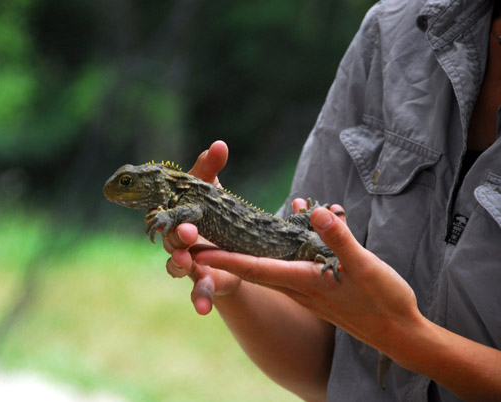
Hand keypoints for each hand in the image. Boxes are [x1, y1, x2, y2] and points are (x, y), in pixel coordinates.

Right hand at [162, 140, 241, 314]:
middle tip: (187, 230)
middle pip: (167, 238)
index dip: (153, 210)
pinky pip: (199, 291)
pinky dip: (200, 300)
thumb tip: (220, 144)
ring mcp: (187, 260)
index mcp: (171, 215)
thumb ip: (210, 169)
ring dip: (178, 264)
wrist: (227, 243)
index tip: (155, 207)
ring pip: (176, 265)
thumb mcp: (210, 190)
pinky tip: (203, 309)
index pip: (157, 212)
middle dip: (175, 234)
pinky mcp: (204, 279)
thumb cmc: (209, 211)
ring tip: (187, 262)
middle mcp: (173, 239)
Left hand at [192, 203, 421, 355]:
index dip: (223, 259)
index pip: (253, 268)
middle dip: (224, 253)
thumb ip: (338, 239)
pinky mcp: (317, 287)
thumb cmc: (383, 302)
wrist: (400, 334)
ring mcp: (306, 289)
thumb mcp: (364, 266)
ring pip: (271, 264)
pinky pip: (292, 263)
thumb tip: (316, 211)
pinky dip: (285, 244)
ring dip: (254, 245)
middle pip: (252, 267)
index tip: (196, 252)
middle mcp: (297, 287)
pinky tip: (299, 220)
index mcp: (302, 282)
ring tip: (240, 221)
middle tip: (198, 237)